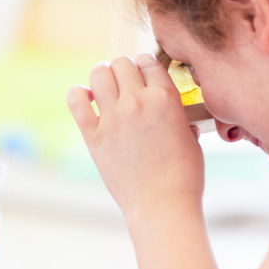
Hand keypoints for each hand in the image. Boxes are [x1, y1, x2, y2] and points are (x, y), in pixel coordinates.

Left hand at [67, 54, 205, 219]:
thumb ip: (180, 119)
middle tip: (125, 83)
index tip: (144, 75)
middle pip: (122, 63)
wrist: (162, 206)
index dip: (146, 66)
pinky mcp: (93, 136)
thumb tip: (177, 115)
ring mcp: (113, 118)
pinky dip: (79, 95)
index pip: (148, 62)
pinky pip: (76, 100)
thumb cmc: (183, 177)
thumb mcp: (192, 139)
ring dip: (103, 76)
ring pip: (99, 73)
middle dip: (124, 69)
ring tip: (106, 89)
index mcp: (165, 98)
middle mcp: (137, 102)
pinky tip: (88, 101)